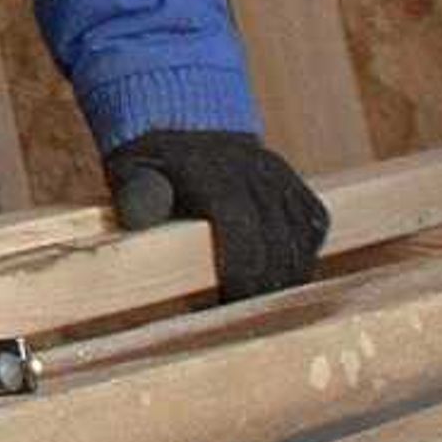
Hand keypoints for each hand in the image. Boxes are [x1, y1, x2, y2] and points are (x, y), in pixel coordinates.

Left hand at [107, 129, 328, 301]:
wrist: (184, 124)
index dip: (239, 273)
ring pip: (300, 238)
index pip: (240, 228)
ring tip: (256, 304)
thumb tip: (139, 216)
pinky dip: (301, 255)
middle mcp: (255, 173)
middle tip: (237, 316)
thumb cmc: (152, 161)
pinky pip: (312, 226)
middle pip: (275, 242)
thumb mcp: (129, 170)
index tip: (227, 307)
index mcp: (211, 172)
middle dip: (262, 286)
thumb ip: (136, 194)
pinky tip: (279, 277)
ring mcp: (281, 179)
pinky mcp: (297, 187)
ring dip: (284, 277)